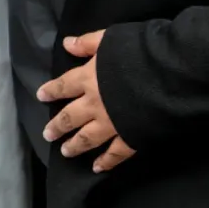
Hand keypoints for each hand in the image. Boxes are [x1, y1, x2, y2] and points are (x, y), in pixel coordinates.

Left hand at [37, 30, 136, 172]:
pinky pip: (115, 154)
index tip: (40, 96)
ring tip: (65, 152)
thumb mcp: (110, 39)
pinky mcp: (131, 138)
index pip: (64, 85)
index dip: (51, 90)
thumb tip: (66, 44)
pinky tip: (97, 168)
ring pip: (87, 138)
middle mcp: (95, 103)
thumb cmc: (139, 53)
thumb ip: (88, 43)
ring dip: (75, 146)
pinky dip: (106, 162)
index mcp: (89, 78)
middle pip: (70, 117)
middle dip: (57, 126)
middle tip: (47, 135)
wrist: (168, 77)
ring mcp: (111, 124)